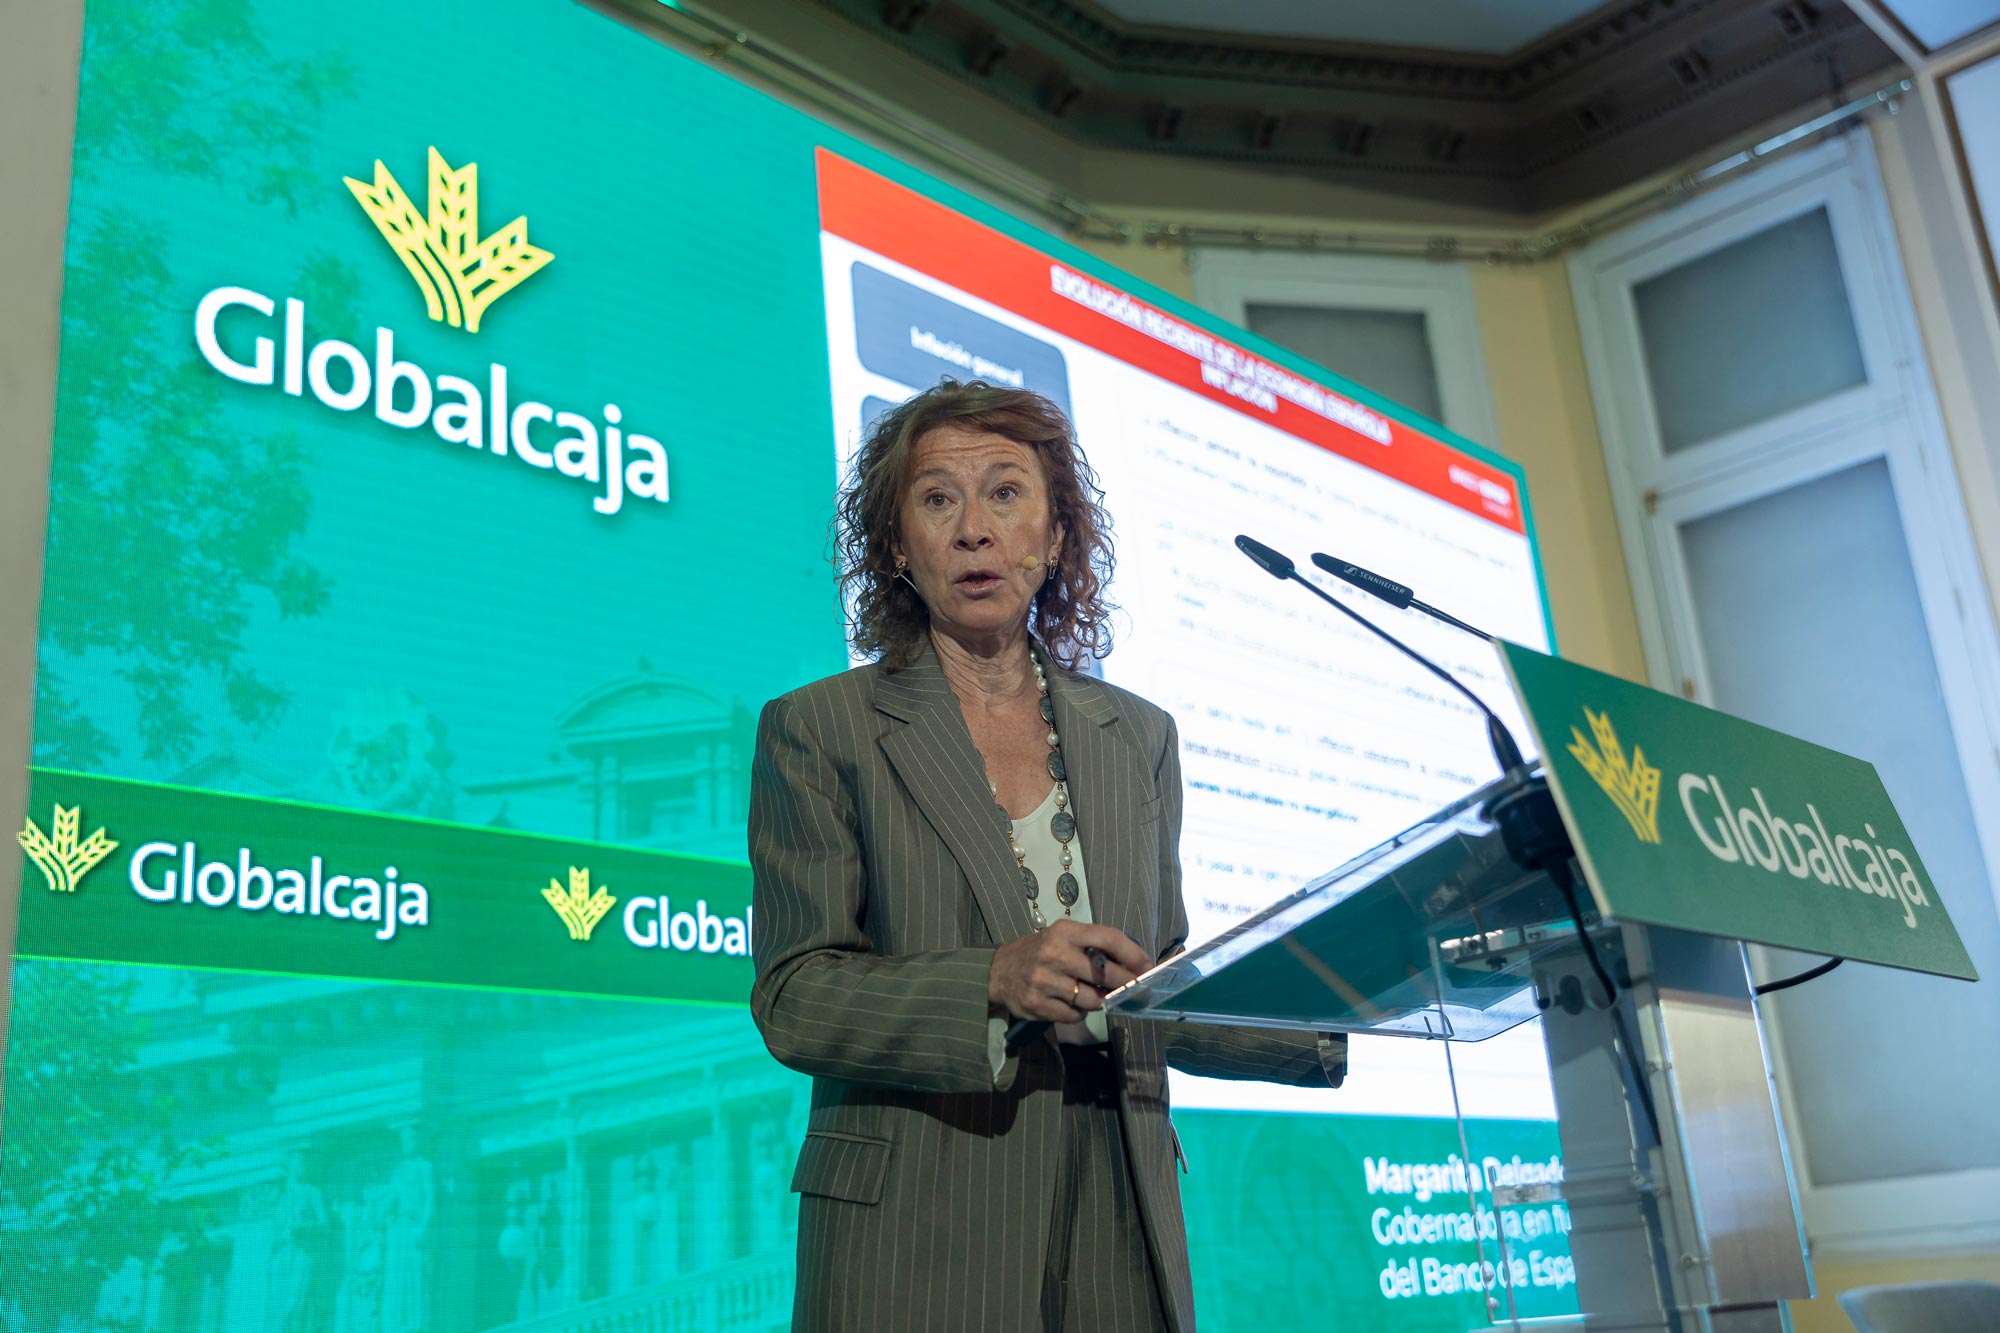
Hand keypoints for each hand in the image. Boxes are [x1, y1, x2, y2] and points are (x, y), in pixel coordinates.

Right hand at [988, 920, 1151, 1023]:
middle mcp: (1055, 954)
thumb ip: (1093, 946)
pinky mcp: (1037, 1004)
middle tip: (1135, 990)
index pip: (1109, 938)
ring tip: (1092, 995)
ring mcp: (1044, 980)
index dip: (1133, 955)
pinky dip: (1078, 1013)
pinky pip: (1073, 1015)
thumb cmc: (1041, 951)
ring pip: (1091, 999)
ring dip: (1098, 1001)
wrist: (998, 971)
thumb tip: (1133, 964)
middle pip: (1104, 973)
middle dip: (1125, 984)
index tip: (1147, 967)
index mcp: (1066, 932)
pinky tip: (1070, 1004)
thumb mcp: (1063, 937)